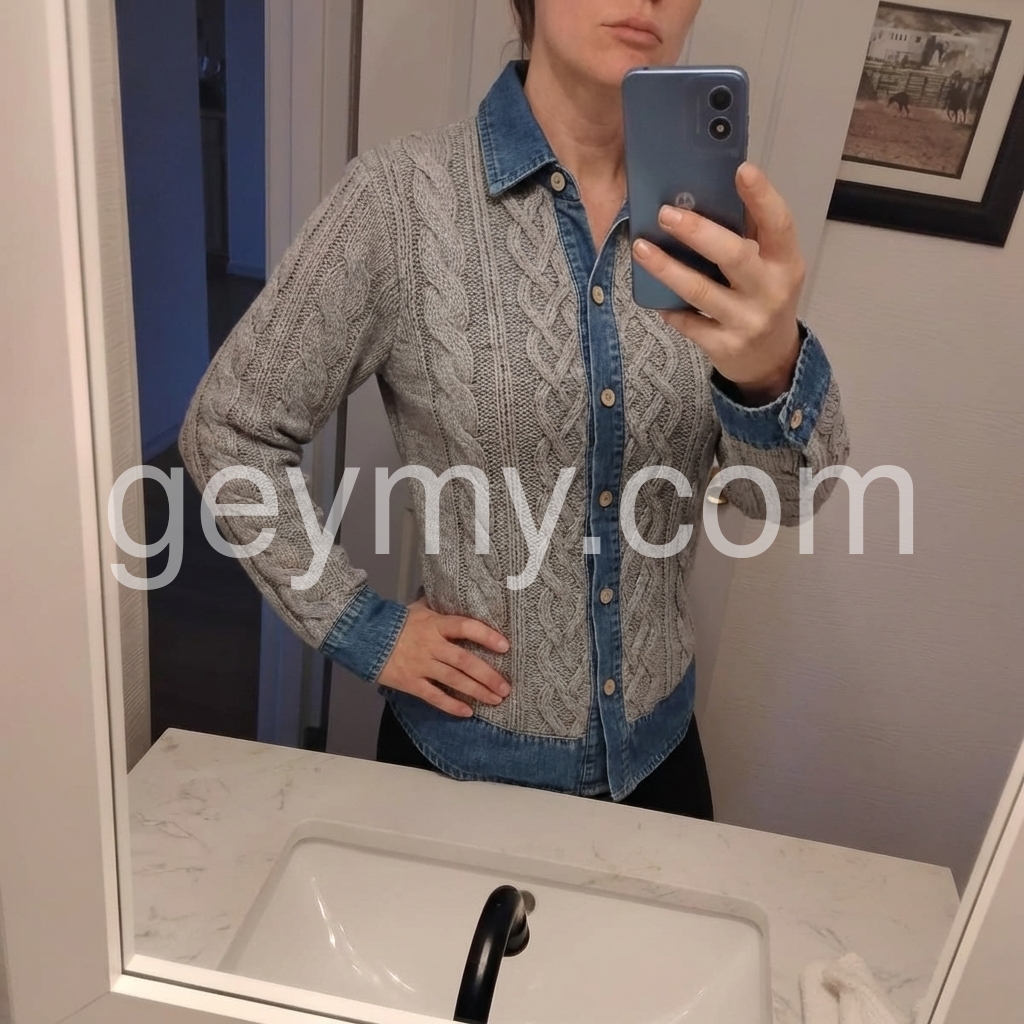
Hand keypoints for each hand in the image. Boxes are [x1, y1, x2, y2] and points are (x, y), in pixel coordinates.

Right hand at [377, 596, 511, 716]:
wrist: (363, 636)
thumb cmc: (395, 621)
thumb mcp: (418, 608)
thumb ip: (438, 607)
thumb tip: (455, 595)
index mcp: (435, 624)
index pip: (466, 627)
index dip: (486, 636)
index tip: (505, 646)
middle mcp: (431, 645)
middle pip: (465, 661)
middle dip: (488, 675)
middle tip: (506, 687)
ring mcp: (421, 665)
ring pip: (454, 680)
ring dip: (477, 691)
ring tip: (496, 699)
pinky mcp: (410, 682)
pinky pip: (434, 696)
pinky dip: (451, 705)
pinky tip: (467, 712)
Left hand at [631, 161, 804, 403]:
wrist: (771, 359)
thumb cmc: (764, 297)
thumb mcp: (771, 266)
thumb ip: (750, 233)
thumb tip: (711, 189)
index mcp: (786, 262)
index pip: (779, 224)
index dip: (762, 196)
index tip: (742, 169)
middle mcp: (770, 291)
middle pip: (733, 256)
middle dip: (697, 232)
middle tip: (665, 213)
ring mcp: (747, 321)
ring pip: (700, 290)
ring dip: (666, 268)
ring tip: (641, 248)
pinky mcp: (724, 346)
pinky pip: (688, 323)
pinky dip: (668, 307)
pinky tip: (652, 295)